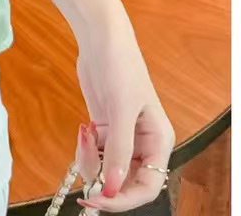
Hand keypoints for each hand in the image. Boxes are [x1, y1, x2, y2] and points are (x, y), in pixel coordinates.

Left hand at [73, 24, 174, 211]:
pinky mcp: (103, 128)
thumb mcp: (121, 109)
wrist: (101, 39)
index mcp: (159, 142)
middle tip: (82, 184)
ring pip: (105, 169)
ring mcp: (122, 136)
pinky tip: (83, 130)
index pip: (147, 186)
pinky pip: (94, 153)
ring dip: (89, 162)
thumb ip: (118, 150)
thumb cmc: (120, 68)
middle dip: (103, 183)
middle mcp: (143, 144)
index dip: (123, 198)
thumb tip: (111, 187)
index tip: (99, 199)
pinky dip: (85, 149)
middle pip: (125, 182)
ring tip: (82, 136)